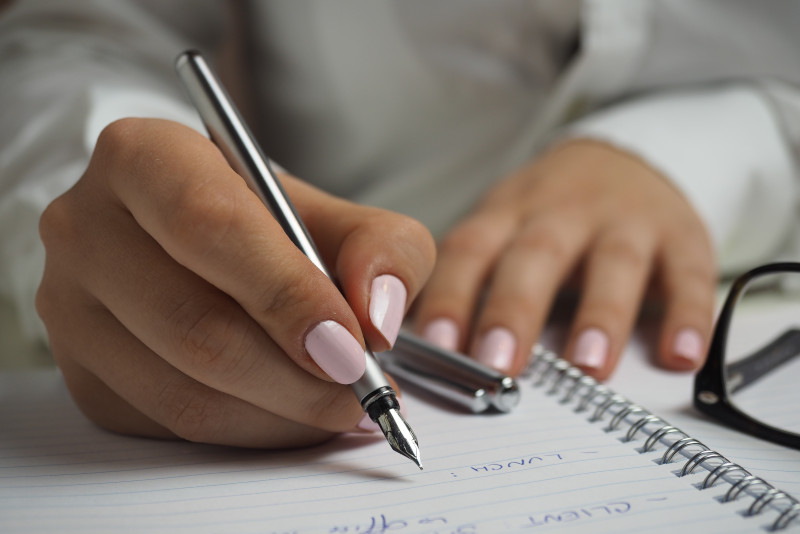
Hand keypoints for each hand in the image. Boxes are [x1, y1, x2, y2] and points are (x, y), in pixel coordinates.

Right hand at [36, 118, 434, 447]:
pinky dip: (250, 431)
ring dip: (280, 414)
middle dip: (296, 376)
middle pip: (195, 324)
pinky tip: (291, 412)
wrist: (204, 246)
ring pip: (183, 391)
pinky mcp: (82, 373)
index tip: (351, 345)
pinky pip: (171, 426)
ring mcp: (70, 307)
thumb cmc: (272, 225)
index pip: (209, 226)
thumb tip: (377, 319)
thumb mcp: (340, 215)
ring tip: (340, 406)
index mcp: (144, 157)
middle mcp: (88, 227)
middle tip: (361, 391)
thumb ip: (382, 249)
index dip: (286, 293)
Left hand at [413, 139, 715, 378]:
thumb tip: (425, 352)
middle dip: (515, 309)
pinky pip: (689, 274)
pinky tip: (680, 355)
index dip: (451, 296)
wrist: (624, 158)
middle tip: (498, 363)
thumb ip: (472, 281)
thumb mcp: (503, 228)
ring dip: (601, 315)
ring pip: (613, 263)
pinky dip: (688, 315)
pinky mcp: (681, 235)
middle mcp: (563, 212)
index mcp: (508, 214)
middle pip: (536, 256)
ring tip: (588, 366)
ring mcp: (625, 221)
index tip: (436, 346)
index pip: (470, 251)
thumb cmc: (548, 214)